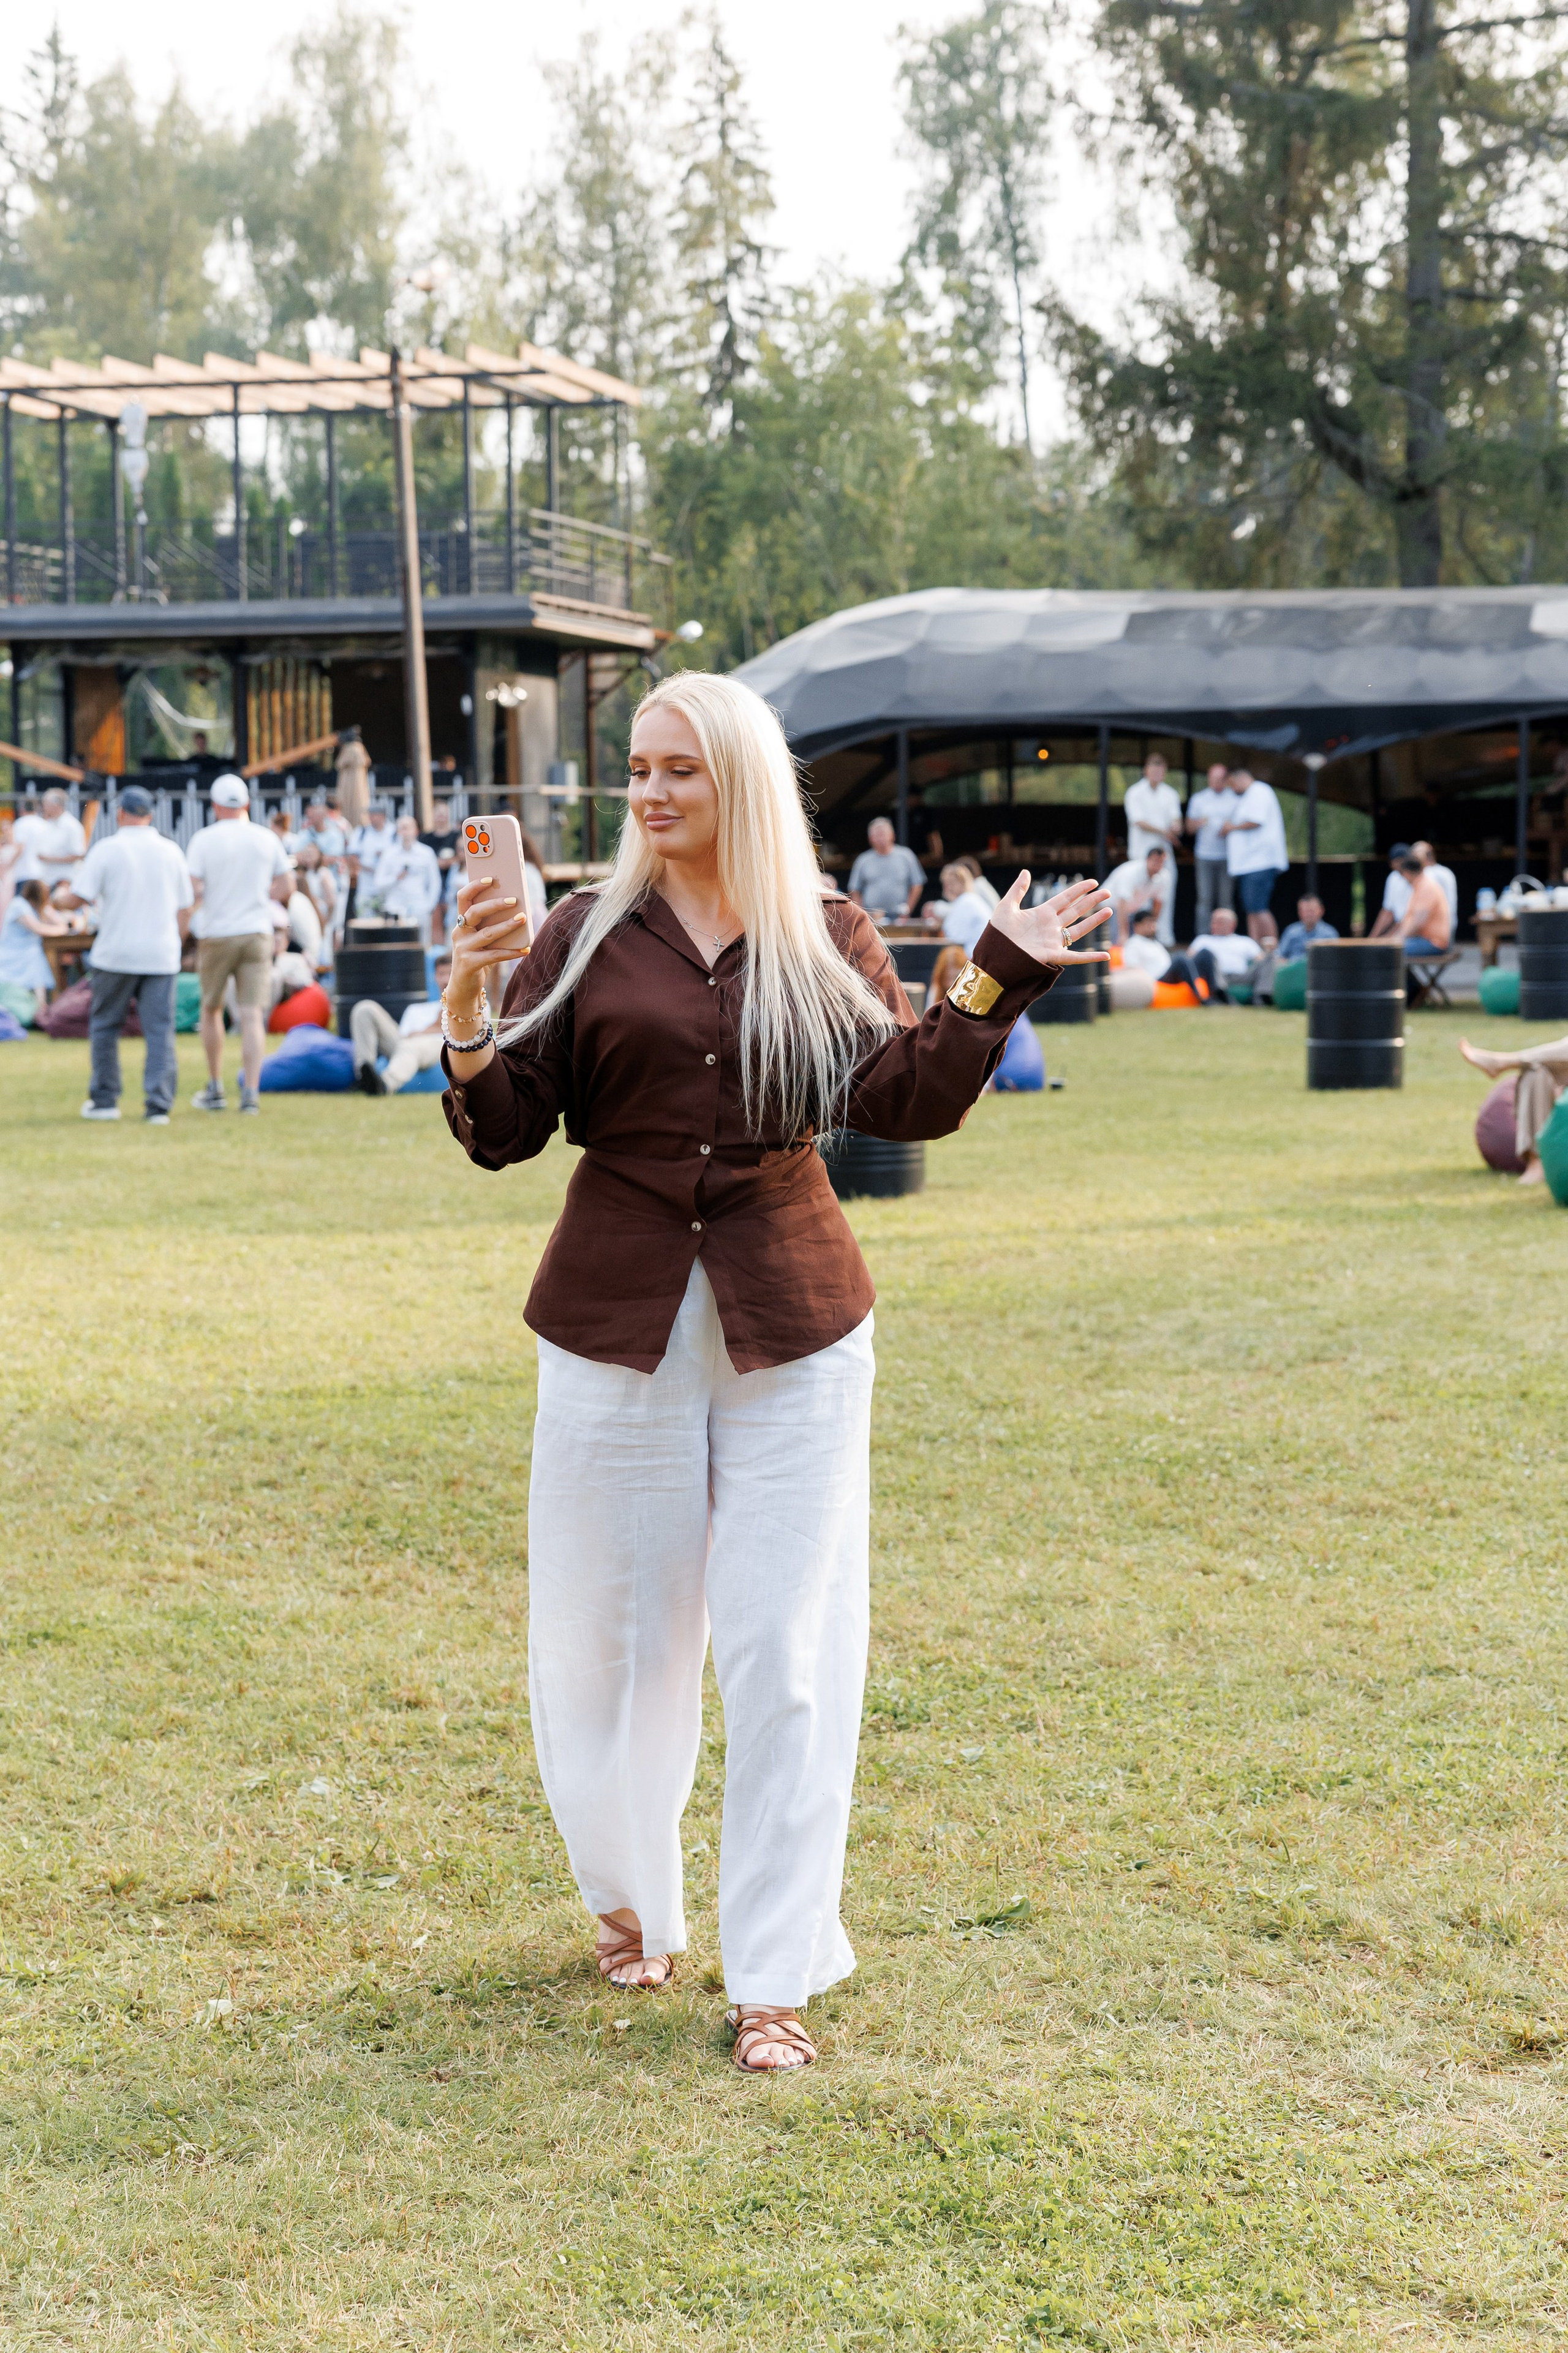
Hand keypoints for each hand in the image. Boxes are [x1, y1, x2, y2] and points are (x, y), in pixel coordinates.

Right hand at [446, 876, 531, 1008]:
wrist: (463, 986)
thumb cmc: (477, 957)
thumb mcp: (481, 938)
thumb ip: (491, 925)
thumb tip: (518, 910)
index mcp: (461, 922)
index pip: (462, 898)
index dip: (474, 886)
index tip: (490, 878)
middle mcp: (459, 933)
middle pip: (475, 912)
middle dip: (495, 904)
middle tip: (514, 900)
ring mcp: (462, 949)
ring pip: (487, 933)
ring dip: (507, 925)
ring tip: (523, 919)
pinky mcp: (469, 964)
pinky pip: (494, 956)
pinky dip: (512, 952)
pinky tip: (526, 949)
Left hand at [986, 873, 1111, 964]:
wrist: (992, 957)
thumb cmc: (996, 934)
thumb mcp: (1006, 907)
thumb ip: (1017, 890)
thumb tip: (1025, 871)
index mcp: (1041, 914)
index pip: (1065, 899)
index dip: (1079, 890)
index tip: (1093, 882)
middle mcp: (1050, 927)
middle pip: (1076, 911)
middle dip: (1091, 901)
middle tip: (1107, 892)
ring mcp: (1053, 942)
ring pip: (1079, 930)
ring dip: (1094, 921)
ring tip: (1109, 910)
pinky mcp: (1052, 956)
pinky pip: (1075, 957)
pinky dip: (1091, 957)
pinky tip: (1106, 955)